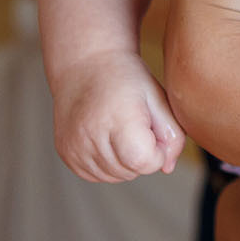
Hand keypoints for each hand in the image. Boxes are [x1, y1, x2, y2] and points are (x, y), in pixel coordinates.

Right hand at [52, 53, 184, 181]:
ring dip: (125, 161)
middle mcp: (90, 134)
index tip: (153, 131)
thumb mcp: (159, 97)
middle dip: (142, 155)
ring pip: (115, 176)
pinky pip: (97, 175)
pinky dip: (107, 162)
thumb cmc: (127, 79)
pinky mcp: (66, 153)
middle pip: (131, 171)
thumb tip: (166, 168)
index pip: (143, 161)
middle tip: (135, 125)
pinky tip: (106, 136)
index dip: (157, 153)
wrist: (85, 64)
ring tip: (120, 129)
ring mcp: (74, 146)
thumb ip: (173, 135)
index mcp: (117, 117)